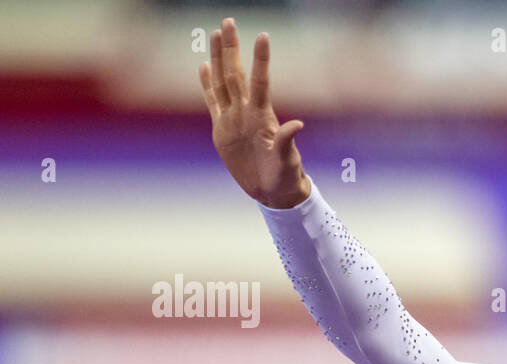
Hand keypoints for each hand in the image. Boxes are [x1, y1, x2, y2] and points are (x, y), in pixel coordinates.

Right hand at [199, 17, 309, 208]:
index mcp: (262, 117)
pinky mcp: (221, 129)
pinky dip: (207, 84)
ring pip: (222, 82)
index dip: (261, 60)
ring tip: (215, 34)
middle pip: (236, 74)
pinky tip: (203, 66)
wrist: (272, 193)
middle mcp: (246, 113)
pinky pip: (212, 102)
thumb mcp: (288, 162)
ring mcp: (233, 119)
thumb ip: (288, 143)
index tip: (263, 35)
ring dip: (218, 58)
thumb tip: (298, 125)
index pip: (260, 82)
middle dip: (231, 49)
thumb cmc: (285, 177)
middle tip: (228, 22)